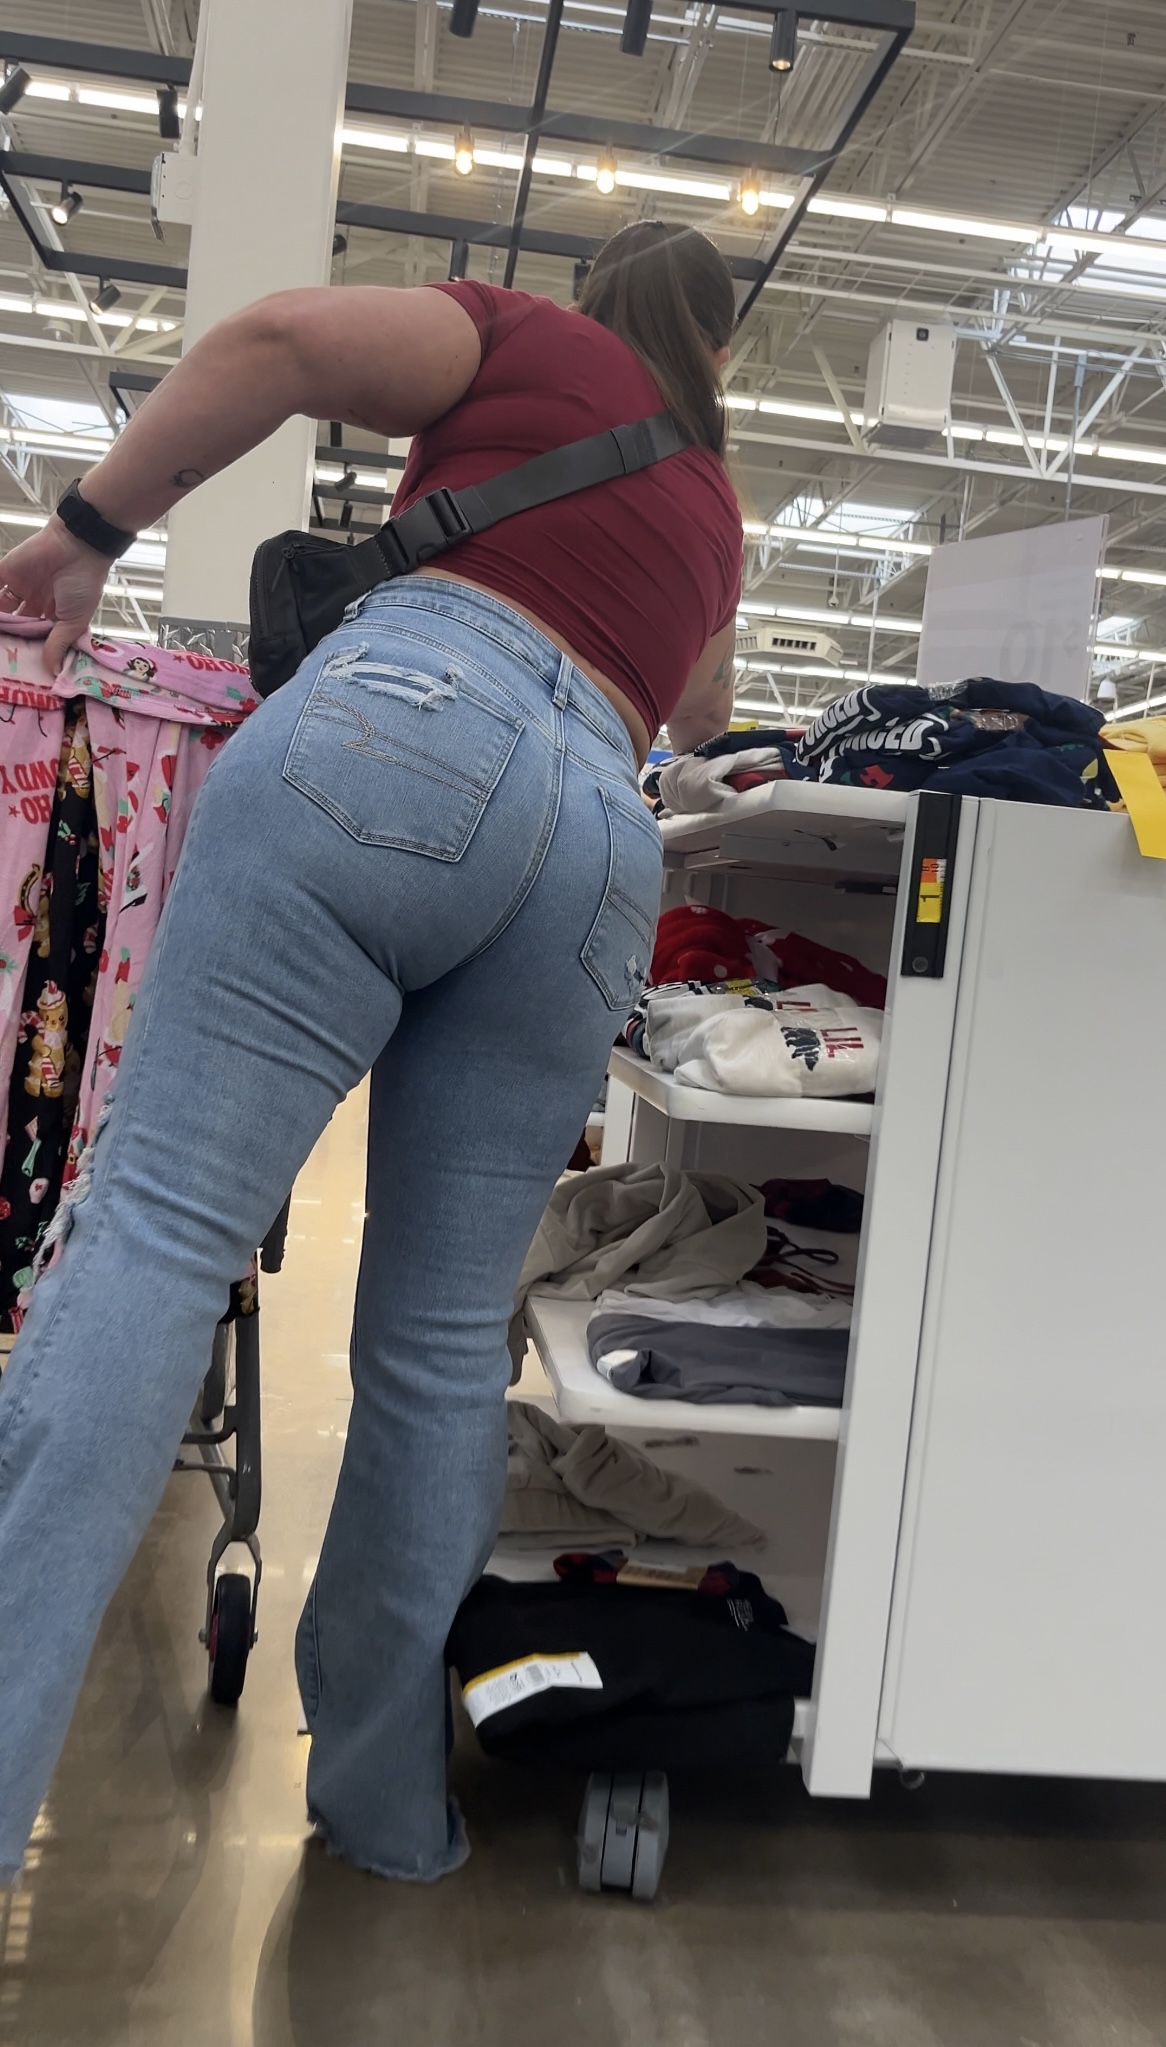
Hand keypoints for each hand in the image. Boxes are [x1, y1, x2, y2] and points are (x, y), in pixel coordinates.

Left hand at [0, 518, 112, 675]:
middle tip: (3, 655)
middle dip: (9, 637)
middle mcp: (35, 601)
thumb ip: (58, 644)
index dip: (29, 648)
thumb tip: (53, 671)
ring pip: (1, 608)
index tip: (21, 665)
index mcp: (54, 614)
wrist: (78, 546)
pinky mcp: (6, 571)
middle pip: (16, 623)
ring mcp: (20, 586)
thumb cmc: (84, 584)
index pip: (36, 634)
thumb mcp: (74, 620)